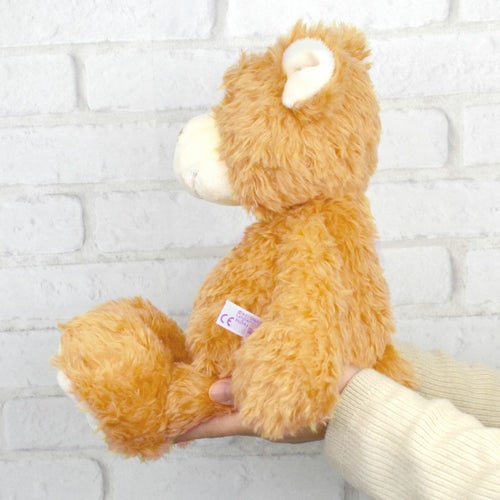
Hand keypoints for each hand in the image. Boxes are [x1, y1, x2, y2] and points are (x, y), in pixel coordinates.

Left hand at [176, 366, 359, 443]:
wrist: (362, 402)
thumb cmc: (324, 399)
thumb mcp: (282, 396)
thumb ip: (246, 392)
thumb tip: (213, 392)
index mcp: (260, 422)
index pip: (219, 427)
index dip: (195, 429)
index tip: (173, 432)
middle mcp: (265, 418)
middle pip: (228, 414)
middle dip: (208, 407)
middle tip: (188, 401)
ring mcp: (278, 409)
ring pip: (243, 401)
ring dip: (226, 393)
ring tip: (208, 384)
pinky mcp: (290, 396)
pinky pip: (261, 390)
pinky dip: (247, 382)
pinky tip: (243, 371)